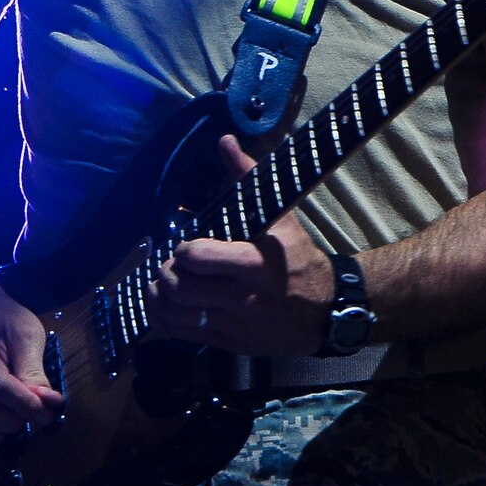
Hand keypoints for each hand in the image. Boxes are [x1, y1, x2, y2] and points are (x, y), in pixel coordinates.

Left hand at [146, 134, 336, 354]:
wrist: (326, 311)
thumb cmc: (299, 259)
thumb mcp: (281, 218)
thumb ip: (248, 179)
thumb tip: (225, 141)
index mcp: (252, 264)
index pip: (196, 257)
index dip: (183, 250)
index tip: (184, 247)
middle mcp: (240, 298)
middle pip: (179, 287)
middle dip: (167, 272)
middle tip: (171, 266)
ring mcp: (232, 325)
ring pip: (174, 314)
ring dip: (159, 297)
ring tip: (161, 284)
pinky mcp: (227, 344)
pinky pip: (181, 334)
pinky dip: (164, 319)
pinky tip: (165, 306)